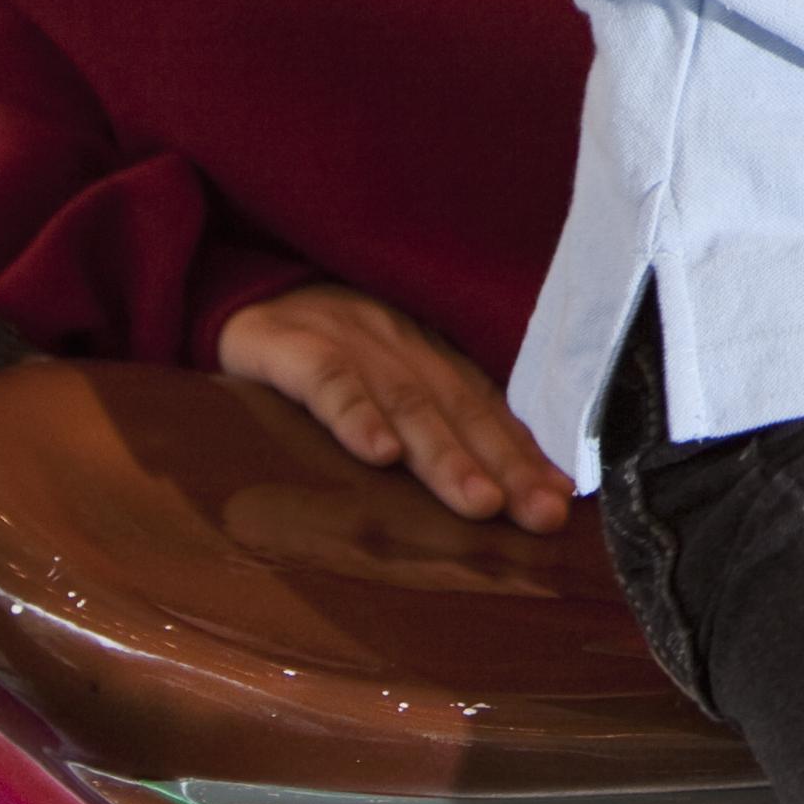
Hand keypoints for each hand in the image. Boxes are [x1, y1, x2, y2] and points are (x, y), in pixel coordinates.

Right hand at [218, 283, 574, 532]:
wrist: (237, 288)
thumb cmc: (319, 348)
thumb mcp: (379, 375)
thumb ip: (431, 418)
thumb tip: (496, 492)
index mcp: (427, 357)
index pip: (488, 410)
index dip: (527, 455)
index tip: (567, 501)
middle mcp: (402, 347)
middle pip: (463, 410)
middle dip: (508, 466)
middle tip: (543, 515)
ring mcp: (350, 340)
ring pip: (408, 402)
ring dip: (446, 455)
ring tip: (480, 503)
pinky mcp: (291, 345)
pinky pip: (329, 381)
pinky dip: (357, 415)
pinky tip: (378, 454)